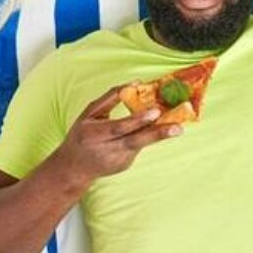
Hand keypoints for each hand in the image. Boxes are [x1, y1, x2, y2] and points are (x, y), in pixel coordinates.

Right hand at [53, 85, 181, 184]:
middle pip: (135, 141)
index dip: (137, 120)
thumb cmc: (82, 135)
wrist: (74, 168)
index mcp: (95, 134)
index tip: (155, 111)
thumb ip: (110, 98)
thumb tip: (134, 84)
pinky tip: (149, 131)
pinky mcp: (126, 164)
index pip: (119, 127)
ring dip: (159, 135)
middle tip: (177, 128)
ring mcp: (118, 160)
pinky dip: (145, 137)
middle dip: (158, 134)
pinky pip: (138, 147)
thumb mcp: (89, 114)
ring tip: (177, 128)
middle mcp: (108, 149)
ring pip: (142, 145)